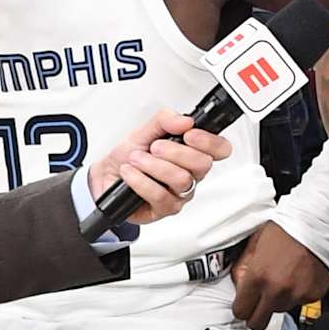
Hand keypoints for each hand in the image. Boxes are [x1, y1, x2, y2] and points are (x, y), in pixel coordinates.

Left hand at [89, 110, 229, 223]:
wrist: (107, 176)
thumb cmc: (129, 156)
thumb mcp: (144, 131)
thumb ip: (164, 121)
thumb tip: (184, 120)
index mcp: (192, 153)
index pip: (220, 149)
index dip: (209, 141)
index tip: (189, 134)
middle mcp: (191, 175)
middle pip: (203, 164)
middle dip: (175, 151)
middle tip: (154, 147)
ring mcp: (180, 194)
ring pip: (182, 180)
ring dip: (154, 166)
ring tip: (136, 159)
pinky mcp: (165, 209)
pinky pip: (161, 196)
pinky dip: (141, 180)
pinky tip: (130, 173)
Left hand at [231, 219, 328, 325]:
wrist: (318, 223)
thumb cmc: (287, 227)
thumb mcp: (255, 242)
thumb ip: (242, 268)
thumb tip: (239, 286)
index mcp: (258, 277)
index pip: (240, 311)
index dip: (241, 308)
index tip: (244, 303)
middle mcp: (277, 290)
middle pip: (258, 323)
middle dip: (255, 315)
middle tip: (258, 302)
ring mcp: (296, 295)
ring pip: (279, 311)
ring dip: (278, 300)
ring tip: (283, 277)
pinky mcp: (313, 295)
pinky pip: (298, 302)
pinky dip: (296, 294)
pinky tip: (297, 276)